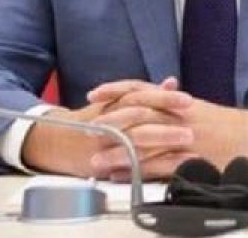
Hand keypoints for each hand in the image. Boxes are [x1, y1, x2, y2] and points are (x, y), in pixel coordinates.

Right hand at [22, 77, 193, 178]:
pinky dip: (155, 166)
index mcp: (114, 103)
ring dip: (163, 144)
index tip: (188, 100)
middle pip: (139, 117)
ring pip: (135, 142)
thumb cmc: (95, 120)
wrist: (56, 141)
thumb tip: (172, 81)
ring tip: (187, 147)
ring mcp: (105, 143)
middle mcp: (109, 121)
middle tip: (190, 126)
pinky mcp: (104, 164)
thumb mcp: (118, 101)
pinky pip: (132, 165)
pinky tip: (175, 167)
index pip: (141, 96)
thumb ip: (146, 93)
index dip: (165, 98)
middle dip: (165, 122)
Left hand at [86, 79, 247, 179]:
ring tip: (95, 161)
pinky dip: (139, 171)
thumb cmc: (227, 124)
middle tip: (87, 131)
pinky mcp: (192, 158)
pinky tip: (123, 176)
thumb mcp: (198, 107)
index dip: (116, 91)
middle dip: (110, 125)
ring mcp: (185, 138)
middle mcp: (180, 116)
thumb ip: (175, 101)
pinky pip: (160, 166)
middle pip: (138, 117)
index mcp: (180, 102)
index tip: (94, 94)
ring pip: (145, 143)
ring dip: (118, 152)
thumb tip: (157, 91)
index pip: (143, 90)